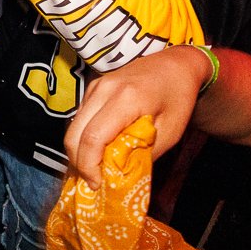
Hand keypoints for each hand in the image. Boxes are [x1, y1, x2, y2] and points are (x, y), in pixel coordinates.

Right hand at [62, 45, 209, 185]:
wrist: (176, 65)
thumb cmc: (178, 98)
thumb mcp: (169, 133)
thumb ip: (143, 155)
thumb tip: (118, 177)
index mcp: (126, 99)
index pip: (94, 137)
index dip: (89, 166)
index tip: (98, 185)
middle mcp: (104, 90)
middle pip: (74, 134)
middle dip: (78, 163)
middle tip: (93, 183)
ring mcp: (96, 86)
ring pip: (73, 127)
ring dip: (78, 152)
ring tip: (94, 171)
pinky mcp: (93, 88)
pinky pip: (79, 118)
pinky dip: (82, 139)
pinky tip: (96, 152)